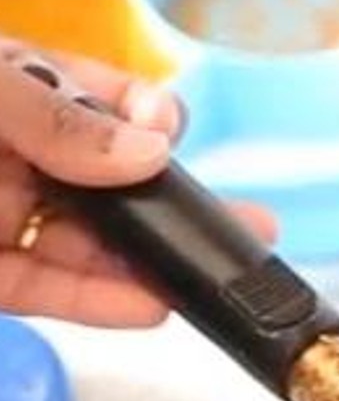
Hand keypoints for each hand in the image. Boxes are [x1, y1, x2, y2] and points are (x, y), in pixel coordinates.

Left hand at [0, 40, 274, 327]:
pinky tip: (151, 307)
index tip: (171, 135)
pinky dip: (103, 306)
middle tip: (252, 225)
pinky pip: (54, 294)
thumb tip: (150, 149)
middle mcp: (15, 157)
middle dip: (181, 207)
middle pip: (115, 183)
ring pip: (93, 247)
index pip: (101, 100)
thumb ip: (56, 117)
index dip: (146, 120)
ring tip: (214, 279)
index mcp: (14, 93)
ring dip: (154, 265)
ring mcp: (3, 219)